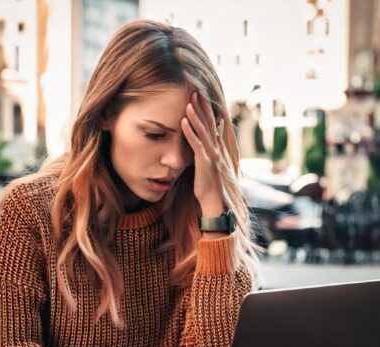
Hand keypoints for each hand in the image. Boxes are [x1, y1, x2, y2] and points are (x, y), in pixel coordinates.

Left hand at [181, 92, 225, 216]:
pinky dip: (190, 132)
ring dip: (195, 115)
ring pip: (204, 131)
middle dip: (202, 107)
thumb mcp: (206, 166)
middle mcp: (216, 148)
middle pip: (209, 123)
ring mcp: (212, 155)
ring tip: (188, 101)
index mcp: (216, 148)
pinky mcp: (205, 163)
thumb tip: (200, 144)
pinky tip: (184, 122)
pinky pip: (197, 145)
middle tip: (195, 90)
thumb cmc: (209, 186)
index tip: (199, 96)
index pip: (211, 124)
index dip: (205, 110)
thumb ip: (204, 153)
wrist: (215, 202)